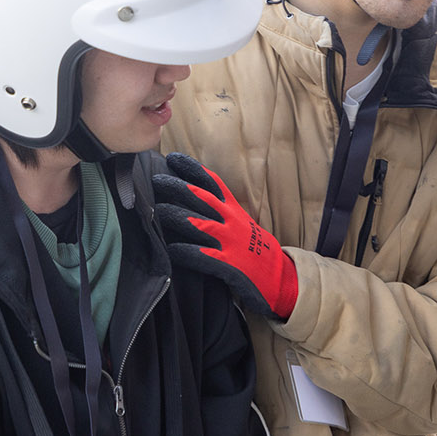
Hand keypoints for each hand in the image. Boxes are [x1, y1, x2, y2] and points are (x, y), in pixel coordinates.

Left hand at [153, 152, 296, 319]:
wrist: (280, 277)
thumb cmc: (254, 249)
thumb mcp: (240, 223)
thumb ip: (220, 211)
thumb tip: (191, 199)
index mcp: (233, 209)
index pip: (212, 182)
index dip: (192, 169)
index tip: (172, 157)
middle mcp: (232, 221)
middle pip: (202, 198)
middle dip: (178, 187)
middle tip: (156, 179)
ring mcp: (231, 242)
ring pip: (200, 224)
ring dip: (177, 216)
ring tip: (158, 211)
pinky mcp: (229, 265)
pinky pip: (204, 256)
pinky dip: (187, 252)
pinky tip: (171, 250)